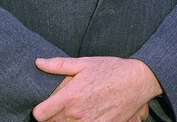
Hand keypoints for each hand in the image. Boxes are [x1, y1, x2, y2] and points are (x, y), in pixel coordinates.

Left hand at [33, 56, 160, 121]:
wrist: (138, 81)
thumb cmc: (112, 69)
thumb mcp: (85, 63)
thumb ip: (59, 65)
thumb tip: (38, 62)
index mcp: (69, 97)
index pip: (40, 115)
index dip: (41, 110)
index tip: (47, 106)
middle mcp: (76, 114)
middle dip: (55, 116)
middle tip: (66, 106)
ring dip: (69, 121)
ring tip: (80, 110)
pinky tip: (91, 114)